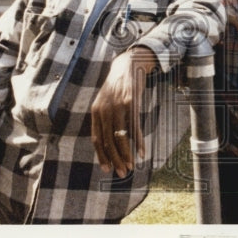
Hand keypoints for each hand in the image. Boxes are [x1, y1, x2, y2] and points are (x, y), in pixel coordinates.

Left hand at [90, 46, 157, 177]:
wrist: (127, 65)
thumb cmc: (117, 88)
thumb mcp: (106, 102)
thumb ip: (105, 119)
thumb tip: (107, 141)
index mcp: (96, 111)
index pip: (97, 139)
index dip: (101, 156)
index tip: (107, 169)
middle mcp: (105, 110)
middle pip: (108, 141)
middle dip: (115, 159)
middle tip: (122, 172)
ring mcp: (118, 106)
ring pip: (121, 136)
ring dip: (126, 154)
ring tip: (131, 166)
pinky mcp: (131, 103)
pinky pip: (135, 127)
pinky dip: (139, 142)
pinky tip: (142, 152)